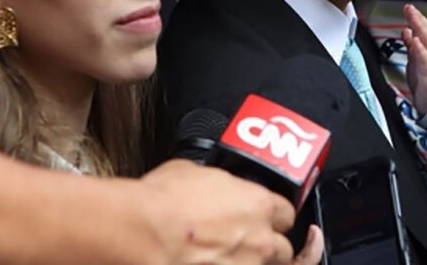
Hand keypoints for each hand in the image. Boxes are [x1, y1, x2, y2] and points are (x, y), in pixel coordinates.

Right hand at [140, 160, 303, 263]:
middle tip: (250, 245)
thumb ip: (217, 183)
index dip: (274, 217)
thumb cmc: (161, 203)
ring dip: (254, 263)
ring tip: (236, 258)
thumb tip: (211, 184)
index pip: (286, 213)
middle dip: (268, 247)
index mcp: (258, 204)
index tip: (267, 220)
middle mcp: (260, 240)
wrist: (140, 232)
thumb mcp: (193, 172)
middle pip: (282, 249)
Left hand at [402, 4, 426, 113]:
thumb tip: (407, 30)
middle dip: (418, 19)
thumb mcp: (415, 61)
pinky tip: (415, 41)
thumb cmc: (424, 82)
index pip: (423, 31)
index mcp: (426, 51)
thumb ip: (411, 46)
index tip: (408, 7)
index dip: (417, 18)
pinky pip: (426, 62)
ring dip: (420, 29)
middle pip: (426, 34)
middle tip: (409, 7)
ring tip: (413, 18)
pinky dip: (421, 50)